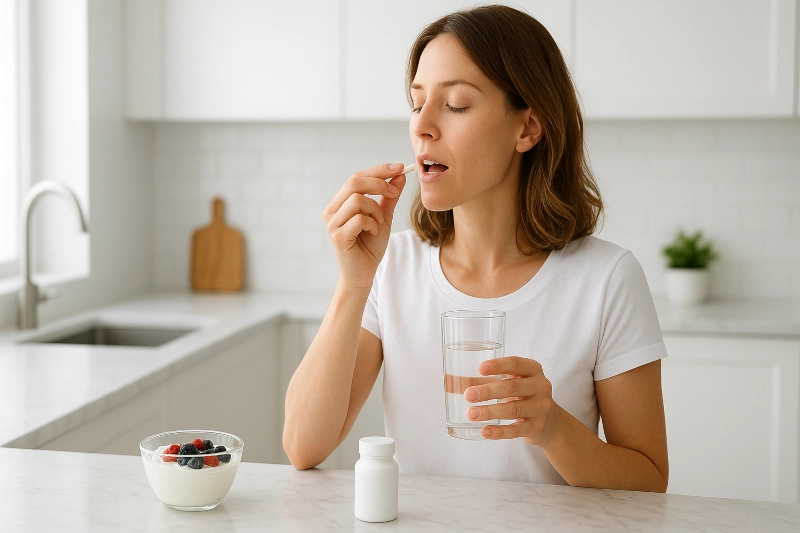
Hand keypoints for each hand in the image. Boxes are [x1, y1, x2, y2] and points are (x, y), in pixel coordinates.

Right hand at [322, 163, 407, 288]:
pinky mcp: (338, 236)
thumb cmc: (370, 245)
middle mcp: (332, 209)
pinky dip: (372, 223)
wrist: (364, 272)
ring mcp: (333, 223)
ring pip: (357, 199)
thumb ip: (389, 197)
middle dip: (379, 183)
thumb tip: (400, 174)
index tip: (401, 167)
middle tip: (394, 192)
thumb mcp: (383, 216)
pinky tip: (373, 232)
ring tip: (379, 223)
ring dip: (375, 209)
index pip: (358, 177)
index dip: (379, 170)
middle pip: (355, 182)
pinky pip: (359, 219)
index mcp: (340, 202)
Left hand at [464, 356, 557, 445]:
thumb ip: (479, 381)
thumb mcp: (507, 382)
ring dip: (490, 412)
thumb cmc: (521, 395)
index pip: (516, 363)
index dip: (498, 365)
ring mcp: (541, 408)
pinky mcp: (537, 427)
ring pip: (514, 409)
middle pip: (513, 387)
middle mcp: (541, 386)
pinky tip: (485, 431)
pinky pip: (517, 430)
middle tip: (468, 395)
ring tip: (471, 414)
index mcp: (532, 369)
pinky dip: (499, 431)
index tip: (480, 369)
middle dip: (489, 391)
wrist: (549, 422)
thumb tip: (447, 381)